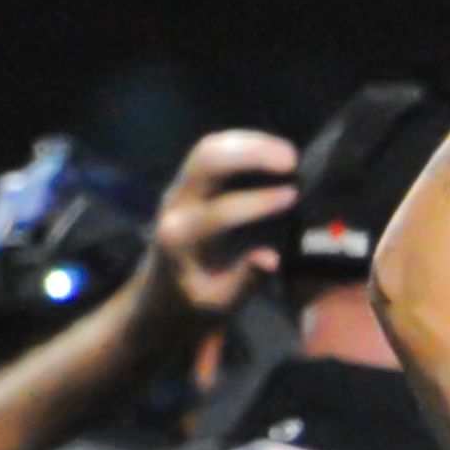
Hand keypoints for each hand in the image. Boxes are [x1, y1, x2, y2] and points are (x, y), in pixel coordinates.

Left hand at [138, 129, 299, 337]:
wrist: (156, 299)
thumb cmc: (191, 305)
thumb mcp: (219, 306)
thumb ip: (244, 281)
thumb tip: (271, 258)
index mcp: (178, 240)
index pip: (219, 212)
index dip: (258, 202)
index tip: (293, 197)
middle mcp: (174, 206)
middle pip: (207, 162)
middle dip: (251, 154)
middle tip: (292, 162)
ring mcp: (179, 190)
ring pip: (209, 149)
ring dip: (250, 144)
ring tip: (289, 154)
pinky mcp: (187, 183)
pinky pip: (211, 151)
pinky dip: (242, 145)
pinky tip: (273, 152)